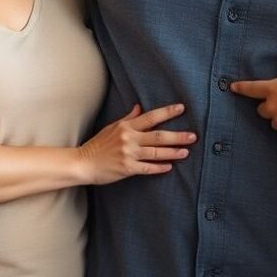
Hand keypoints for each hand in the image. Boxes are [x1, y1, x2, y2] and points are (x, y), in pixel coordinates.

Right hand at [78, 103, 196, 184]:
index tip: (181, 108)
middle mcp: (129, 138)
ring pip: (155, 152)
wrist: (83, 162)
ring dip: (172, 152)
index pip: (151, 117)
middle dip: (177, 136)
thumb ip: (128, 118)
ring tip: (186, 152)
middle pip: (158, 136)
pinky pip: (147, 168)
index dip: (167, 112)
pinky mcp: (127, 168)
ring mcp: (128, 154)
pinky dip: (159, 167)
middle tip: (193, 136)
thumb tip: (139, 107)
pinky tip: (169, 167)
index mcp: (126, 126)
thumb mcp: (112, 127)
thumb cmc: (98, 144)